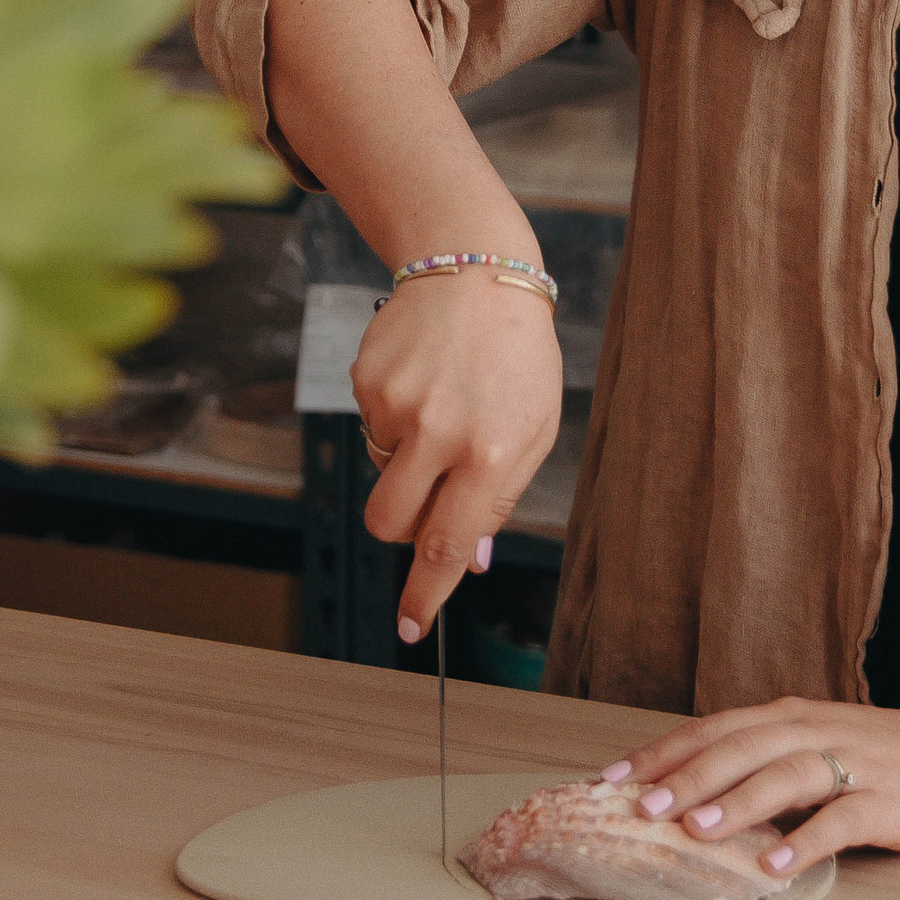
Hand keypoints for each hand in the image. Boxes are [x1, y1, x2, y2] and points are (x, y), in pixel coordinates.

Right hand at [352, 269, 562, 643]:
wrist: (477, 270)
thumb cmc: (516, 357)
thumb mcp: (533, 428)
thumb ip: (500, 497)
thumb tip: (471, 559)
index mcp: (489, 452)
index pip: (446, 545)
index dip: (426, 596)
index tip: (410, 629)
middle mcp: (439, 431)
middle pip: (390, 523)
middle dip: (401, 528)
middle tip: (426, 498)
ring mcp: (395, 404)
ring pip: (380, 474)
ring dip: (406, 462)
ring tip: (443, 408)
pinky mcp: (366, 379)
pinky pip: (371, 428)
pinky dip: (394, 417)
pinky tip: (424, 379)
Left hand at [602, 698, 899, 882]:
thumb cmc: (879, 756)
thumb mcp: (813, 745)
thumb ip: (759, 762)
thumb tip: (683, 794)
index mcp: (790, 718)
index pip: (714, 729)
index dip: (663, 752)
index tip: (612, 779)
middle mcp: (815, 732)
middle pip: (742, 748)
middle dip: (688, 777)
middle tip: (642, 808)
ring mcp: (853, 764)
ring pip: (786, 776)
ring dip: (739, 803)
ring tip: (696, 831)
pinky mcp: (887, 801)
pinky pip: (841, 820)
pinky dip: (806, 842)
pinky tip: (775, 867)